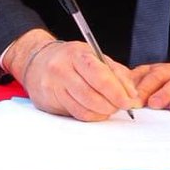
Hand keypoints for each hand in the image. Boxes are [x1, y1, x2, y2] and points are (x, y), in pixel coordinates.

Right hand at [8, 30, 138, 121]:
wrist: (37, 61)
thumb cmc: (71, 59)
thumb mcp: (94, 56)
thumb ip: (116, 73)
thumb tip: (132, 94)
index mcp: (77, 54)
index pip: (101, 77)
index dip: (118, 92)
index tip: (130, 101)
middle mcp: (62, 69)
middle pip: (92, 96)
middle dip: (112, 105)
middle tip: (121, 106)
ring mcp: (53, 86)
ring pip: (84, 108)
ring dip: (102, 112)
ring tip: (109, 107)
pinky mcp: (49, 101)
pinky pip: (76, 114)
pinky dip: (91, 116)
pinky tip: (96, 111)